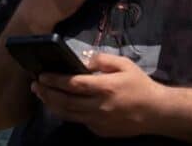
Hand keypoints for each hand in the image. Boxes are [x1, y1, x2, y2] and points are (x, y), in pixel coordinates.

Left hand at [32, 53, 166, 137]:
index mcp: (105, 87)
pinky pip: (79, 121)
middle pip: (65, 101)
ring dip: (52, 105)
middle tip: (36, 85)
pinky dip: (68, 113)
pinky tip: (62, 105)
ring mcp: (98, 121)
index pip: (73, 84)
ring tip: (43, 96)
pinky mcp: (99, 131)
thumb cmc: (140, 85)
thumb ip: (103, 60)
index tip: (42, 75)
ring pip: (68, 115)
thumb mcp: (125, 64)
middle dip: (47, 93)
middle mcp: (99, 106)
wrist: (155, 112)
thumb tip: (83, 61)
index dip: (55, 80)